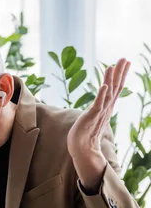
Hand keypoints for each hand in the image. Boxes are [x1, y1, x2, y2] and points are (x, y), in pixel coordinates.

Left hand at [67, 58, 130, 191]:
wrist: (82, 149)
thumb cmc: (86, 133)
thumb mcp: (95, 116)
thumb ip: (99, 108)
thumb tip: (100, 101)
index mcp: (107, 107)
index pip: (116, 88)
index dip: (120, 74)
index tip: (125, 62)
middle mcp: (106, 108)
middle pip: (115, 87)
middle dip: (120, 72)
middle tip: (124, 58)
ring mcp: (100, 112)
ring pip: (108, 93)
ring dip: (110, 79)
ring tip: (113, 66)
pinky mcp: (92, 116)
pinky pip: (98, 104)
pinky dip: (101, 94)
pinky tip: (104, 85)